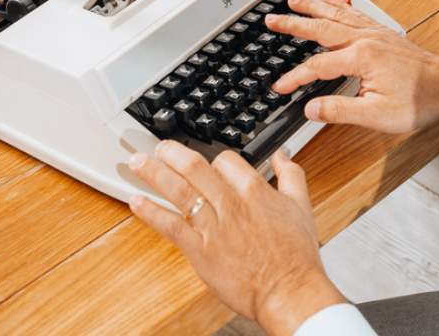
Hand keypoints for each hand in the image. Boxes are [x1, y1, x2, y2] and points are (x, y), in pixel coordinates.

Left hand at [128, 143, 345, 335]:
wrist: (289, 292)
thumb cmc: (296, 256)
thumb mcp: (301, 206)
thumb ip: (291, 175)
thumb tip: (282, 156)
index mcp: (254, 190)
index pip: (226, 160)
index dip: (214, 159)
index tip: (205, 163)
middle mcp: (230, 203)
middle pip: (194, 167)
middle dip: (172, 153)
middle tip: (159, 147)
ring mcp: (213, 226)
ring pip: (179, 191)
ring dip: (155, 173)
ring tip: (138, 162)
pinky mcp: (201, 250)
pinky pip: (171, 225)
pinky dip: (151, 212)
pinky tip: (136, 201)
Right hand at [266, 0, 438, 132]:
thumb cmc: (419, 101)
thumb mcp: (377, 115)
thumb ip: (339, 111)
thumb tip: (311, 109)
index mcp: (361, 58)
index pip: (316, 66)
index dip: (294, 78)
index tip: (279, 87)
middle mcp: (365, 39)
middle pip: (320, 27)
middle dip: (293, 23)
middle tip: (271, 18)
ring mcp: (374, 33)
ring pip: (336, 14)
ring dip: (312, 6)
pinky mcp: (382, 33)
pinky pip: (352, 12)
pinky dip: (336, 4)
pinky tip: (329, 1)